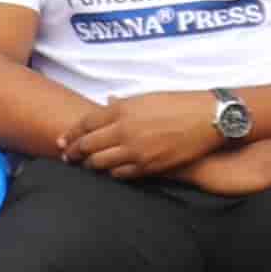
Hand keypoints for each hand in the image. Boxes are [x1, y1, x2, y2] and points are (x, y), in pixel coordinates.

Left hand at [60, 91, 217, 181]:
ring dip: (90, 165)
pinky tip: (110, 171)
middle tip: (67, 157)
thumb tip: (107, 104)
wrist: (208, 118)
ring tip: (86, 165)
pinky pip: (121, 174)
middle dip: (73, 153)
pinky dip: (112, 173)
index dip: (70, 134)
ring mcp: (136, 151)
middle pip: (87, 146)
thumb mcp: (145, 97)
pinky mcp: (149, 166)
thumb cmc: (178, 103)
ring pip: (100, 163)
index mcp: (120, 111)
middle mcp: (124, 131)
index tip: (62, 141)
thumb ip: (122, 105)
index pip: (84, 125)